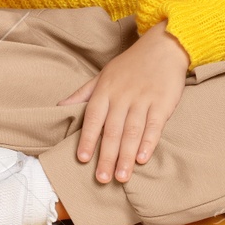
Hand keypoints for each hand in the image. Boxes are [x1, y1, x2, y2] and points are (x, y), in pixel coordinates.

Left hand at [57, 21, 190, 183]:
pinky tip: (143, 159)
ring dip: (126, 156)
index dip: (88, 139)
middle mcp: (122, 96)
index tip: (82, 159)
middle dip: (106, 156)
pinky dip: (148, 143)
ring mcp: (143, 99)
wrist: (164, 46)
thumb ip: (83, 94)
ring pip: (132, 131)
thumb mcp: (103, 74)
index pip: (93, 118)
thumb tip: (60, 107)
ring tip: (121, 177)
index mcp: (106, 90)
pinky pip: (154, 126)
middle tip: (102, 178)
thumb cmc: (131, 64)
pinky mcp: (162, 103)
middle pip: (112, 130)